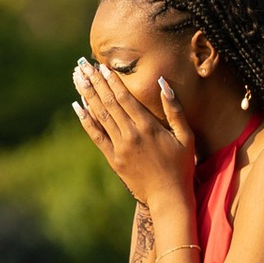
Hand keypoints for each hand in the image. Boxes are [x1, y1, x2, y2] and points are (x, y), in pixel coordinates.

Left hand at [74, 57, 199, 217]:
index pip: (125, 98)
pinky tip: (78, 106)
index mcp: (148, 127)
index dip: (112, 81)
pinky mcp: (113, 159)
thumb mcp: (185, 136)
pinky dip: (86, 120)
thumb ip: (175, 110)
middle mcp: (131, 135)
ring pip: (100, 116)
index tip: (102, 67)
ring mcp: (120, 147)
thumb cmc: (181, 166)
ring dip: (88, 95)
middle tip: (83, 66)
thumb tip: (164, 84)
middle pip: (109, 103)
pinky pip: (96, 136)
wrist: (168, 197)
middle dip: (95, 82)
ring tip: (78, 78)